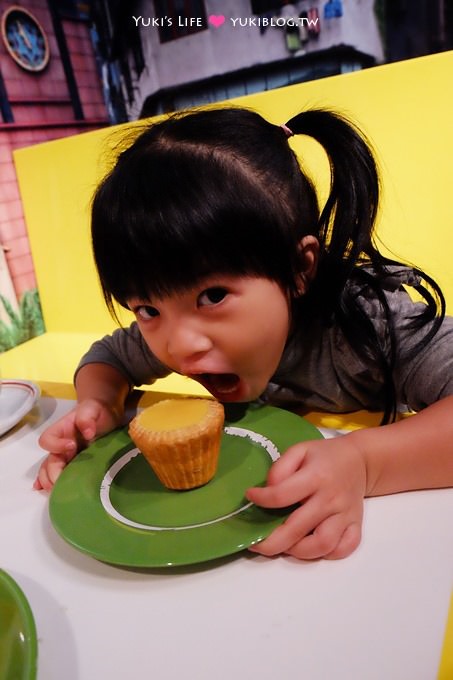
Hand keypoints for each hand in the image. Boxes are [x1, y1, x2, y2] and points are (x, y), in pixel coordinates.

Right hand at [34, 399, 121, 490]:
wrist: (106, 415)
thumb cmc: (96, 411)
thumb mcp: (92, 409)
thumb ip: (87, 418)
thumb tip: (87, 433)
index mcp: (60, 432)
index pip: (47, 440)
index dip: (56, 446)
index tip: (71, 446)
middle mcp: (59, 446)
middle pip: (49, 462)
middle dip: (52, 474)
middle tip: (62, 483)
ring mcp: (66, 457)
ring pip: (51, 472)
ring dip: (51, 483)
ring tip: (57, 493)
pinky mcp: (75, 465)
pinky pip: (60, 475)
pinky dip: (52, 484)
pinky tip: (51, 494)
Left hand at [246, 435, 366, 559]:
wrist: (360, 460)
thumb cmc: (325, 456)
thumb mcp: (300, 450)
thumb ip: (281, 467)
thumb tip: (267, 489)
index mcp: (316, 476)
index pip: (282, 495)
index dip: (261, 499)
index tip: (250, 497)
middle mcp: (330, 499)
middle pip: (298, 529)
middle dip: (271, 542)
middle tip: (255, 544)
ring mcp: (345, 515)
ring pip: (322, 545)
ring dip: (298, 552)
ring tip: (283, 546)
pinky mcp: (355, 526)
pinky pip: (343, 549)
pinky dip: (326, 554)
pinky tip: (311, 547)